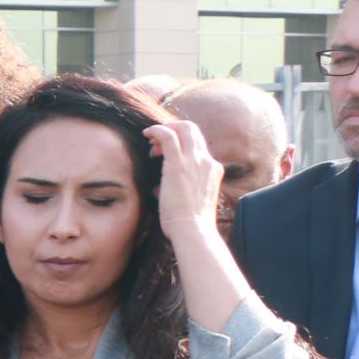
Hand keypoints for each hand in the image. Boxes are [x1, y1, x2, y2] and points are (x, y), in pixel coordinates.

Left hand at [146, 119, 222, 242]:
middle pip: (194, 131)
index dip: (182, 141)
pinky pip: (168, 136)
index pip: (199, 145)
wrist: (193, 230)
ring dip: (165, 129)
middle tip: (157, 140)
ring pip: (184, 129)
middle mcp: (206, 162)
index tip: (164, 150)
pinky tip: (146, 133)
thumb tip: (158, 188)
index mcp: (212, 170)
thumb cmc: (188, 223)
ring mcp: (194, 161)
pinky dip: (157, 130)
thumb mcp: (189, 201)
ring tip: (150, 140)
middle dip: (174, 129)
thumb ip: (179, 189)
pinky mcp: (178, 164)